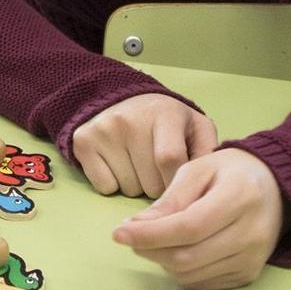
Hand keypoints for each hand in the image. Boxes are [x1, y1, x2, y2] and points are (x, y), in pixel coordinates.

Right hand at [72, 94, 216, 198]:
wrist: (122, 100)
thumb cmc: (167, 122)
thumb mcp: (196, 128)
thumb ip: (208, 152)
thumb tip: (208, 184)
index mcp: (164, 113)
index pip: (170, 160)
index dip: (176, 182)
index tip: (179, 184)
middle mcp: (129, 119)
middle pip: (150, 182)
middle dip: (159, 187)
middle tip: (158, 169)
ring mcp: (103, 130)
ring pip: (128, 189)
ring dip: (137, 187)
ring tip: (139, 164)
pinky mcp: (82, 142)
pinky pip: (104, 187)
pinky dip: (113, 185)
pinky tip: (119, 165)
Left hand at [113, 148, 284, 289]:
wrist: (276, 189)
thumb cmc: (230, 172)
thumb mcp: (198, 169)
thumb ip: (170, 198)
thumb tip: (136, 226)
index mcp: (241, 195)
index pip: (188, 227)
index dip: (150, 234)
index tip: (118, 233)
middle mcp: (252, 232)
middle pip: (187, 257)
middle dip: (150, 249)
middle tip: (132, 235)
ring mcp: (253, 258)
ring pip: (190, 274)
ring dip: (162, 260)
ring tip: (159, 238)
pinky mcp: (249, 275)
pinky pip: (202, 283)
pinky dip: (181, 271)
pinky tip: (180, 249)